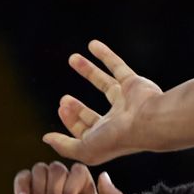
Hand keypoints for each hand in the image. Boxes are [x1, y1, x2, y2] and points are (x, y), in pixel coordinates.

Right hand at [0, 161, 122, 193]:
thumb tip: (104, 175)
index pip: (79, 171)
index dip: (71, 188)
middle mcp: (64, 189)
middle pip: (58, 168)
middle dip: (53, 193)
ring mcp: (44, 188)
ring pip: (41, 169)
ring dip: (39, 193)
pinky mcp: (25, 189)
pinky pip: (24, 174)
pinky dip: (22, 188)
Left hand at [42, 41, 163, 166]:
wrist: (147, 121)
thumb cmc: (117, 138)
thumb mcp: (84, 149)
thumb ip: (64, 146)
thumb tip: (46, 139)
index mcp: (106, 138)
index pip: (84, 130)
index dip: (71, 120)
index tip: (61, 109)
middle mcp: (117, 121)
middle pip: (93, 113)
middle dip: (76, 107)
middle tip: (64, 99)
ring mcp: (126, 101)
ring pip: (105, 83)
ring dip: (88, 70)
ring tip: (72, 58)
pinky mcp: (134, 84)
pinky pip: (118, 66)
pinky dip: (106, 55)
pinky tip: (92, 45)